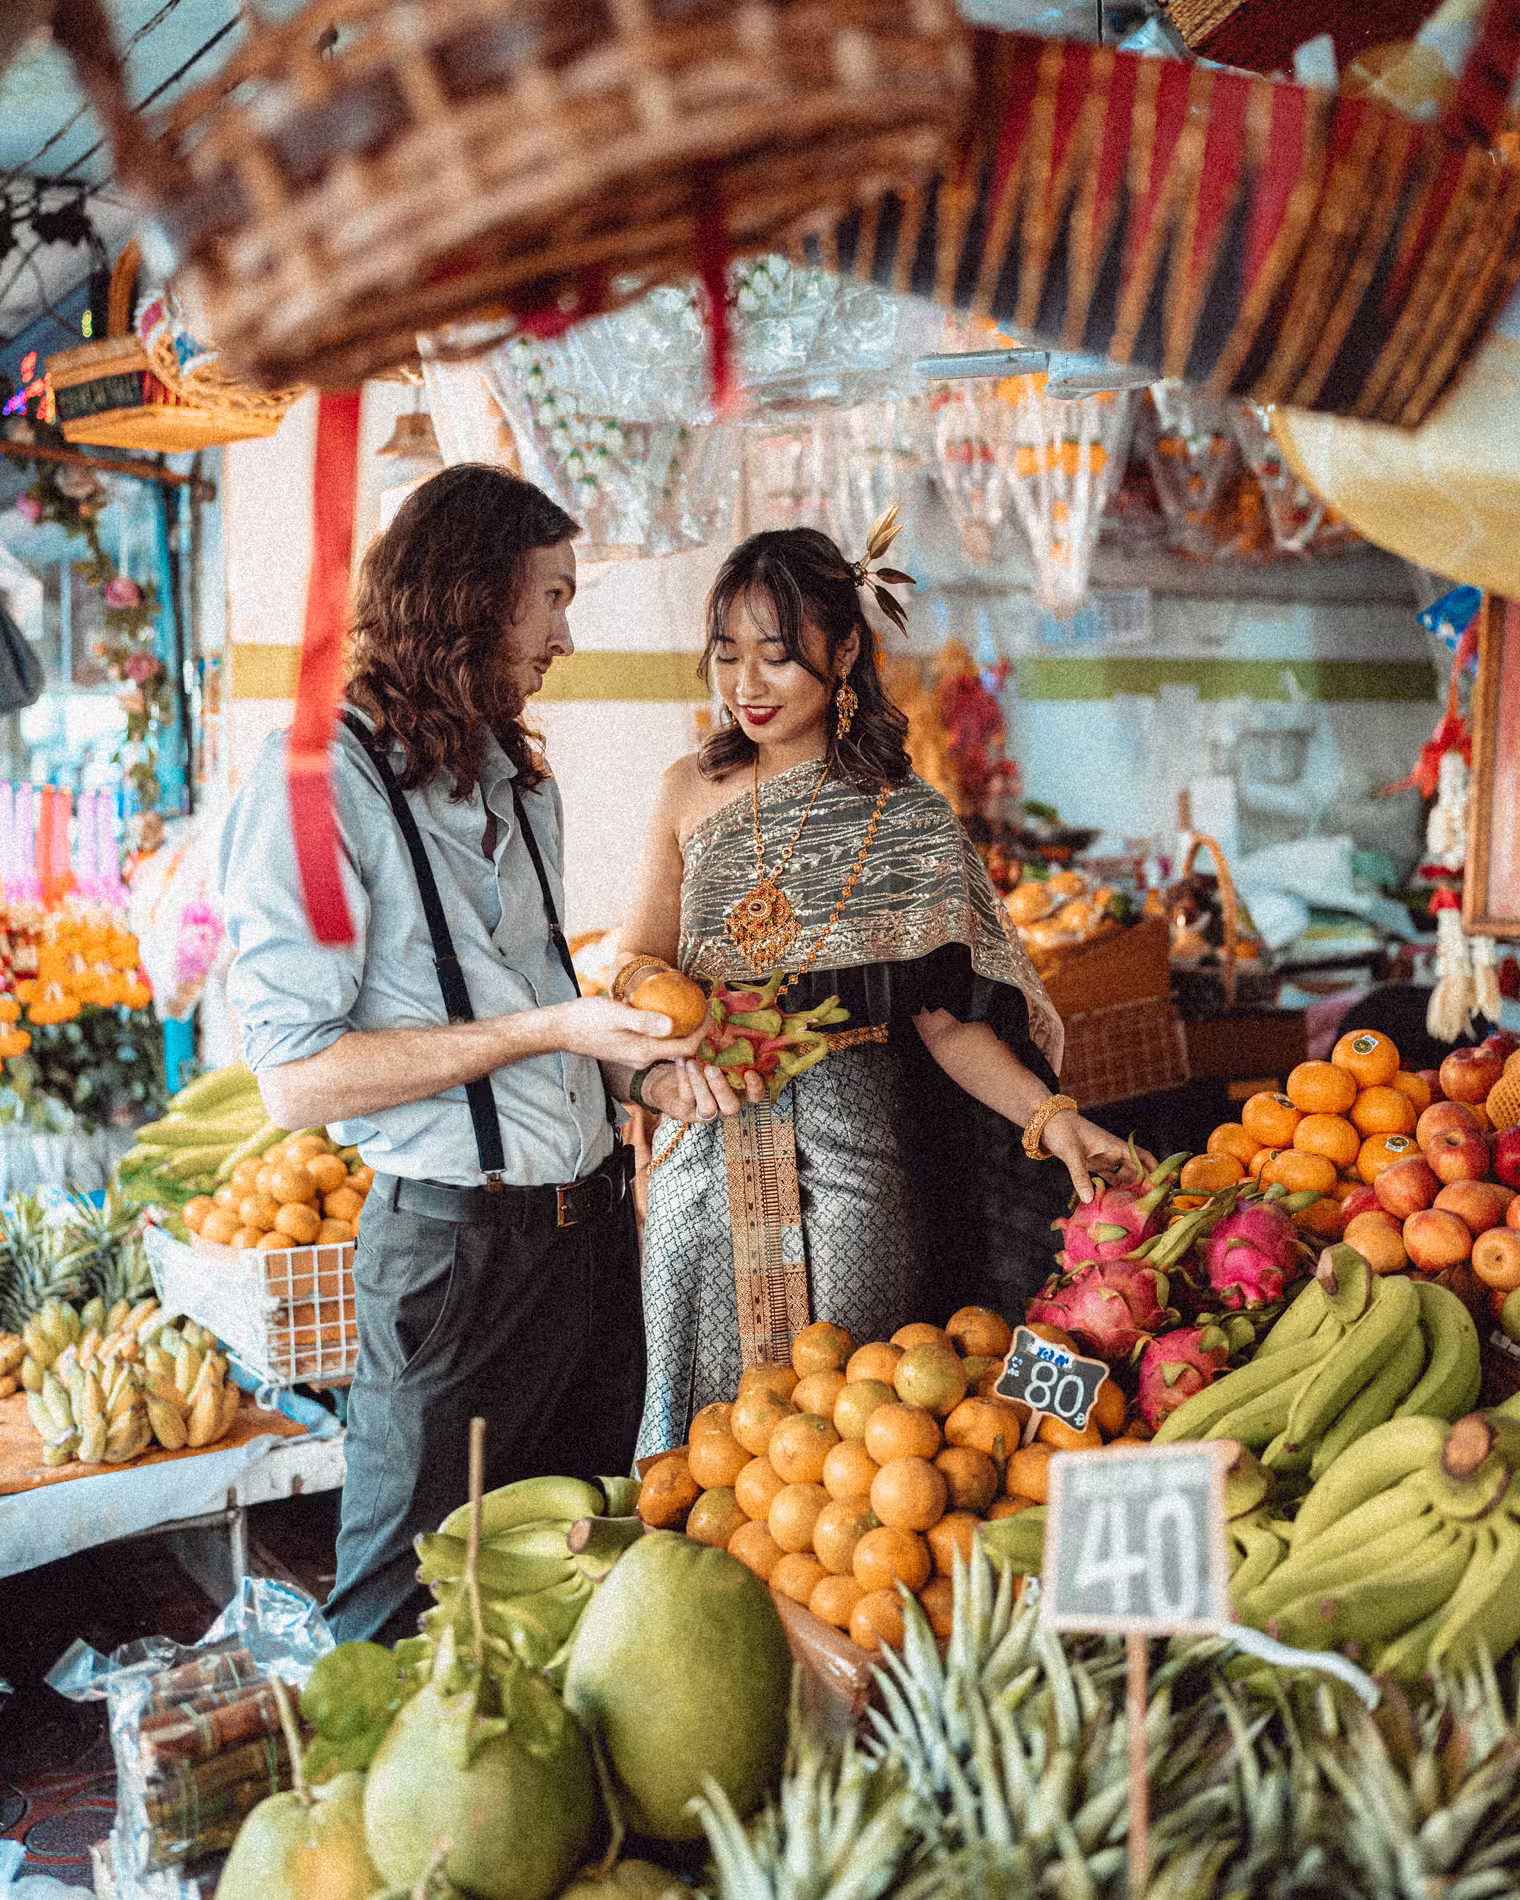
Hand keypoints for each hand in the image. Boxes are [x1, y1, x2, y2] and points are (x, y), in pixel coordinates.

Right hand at [548, 996, 708, 1069]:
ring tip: (692, 1007)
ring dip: (683, 1030)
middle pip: (681, 1050)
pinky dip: (668, 1030)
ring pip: (669, 1047)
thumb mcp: (616, 1014)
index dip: (704, 1032)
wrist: (561, 1030)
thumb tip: (673, 1025)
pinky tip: (668, 1012)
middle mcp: (643, 1059)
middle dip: (698, 1031)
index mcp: (643, 1052)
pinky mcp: (630, 1050)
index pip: (686, 1049)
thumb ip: (644, 1021)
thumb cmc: (587, 1019)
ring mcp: (636, 1057)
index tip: (712, 1011)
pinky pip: (656, 1043)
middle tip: (707, 1007)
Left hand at [643, 1057, 766, 1122]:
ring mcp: (707, 1110)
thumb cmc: (700, 1061)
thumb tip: (731, 1023)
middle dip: (722, 1088)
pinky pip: (687, 1097)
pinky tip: (682, 1061)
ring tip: (692, 1063)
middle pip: (731, 1107)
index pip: (755, 1095)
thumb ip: (726, 1047)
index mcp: (738, 1090)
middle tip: (712, 1068)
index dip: (756, 1087)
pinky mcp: (687, 1110)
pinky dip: (684, 1078)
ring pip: (708, 1107)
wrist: (669, 1079)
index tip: (750, 1072)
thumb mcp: (715, 1053)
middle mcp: (725, 1103)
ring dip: (700, 1085)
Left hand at [1042, 1111, 1156, 1204]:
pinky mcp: (1093, 1165)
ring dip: (1128, 1191)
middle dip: (1143, 1187)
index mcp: (1115, 1146)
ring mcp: (1104, 1159)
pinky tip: (1114, 1204)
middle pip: (1136, 1172)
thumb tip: (1089, 1199)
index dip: (1156, 1170)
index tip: (1165, 1186)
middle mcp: (1113, 1153)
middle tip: (1150, 1208)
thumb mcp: (1071, 1153)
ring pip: (1123, 1177)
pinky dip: (1113, 1190)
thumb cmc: (1063, 1130)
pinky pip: (1109, 1179)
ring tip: (1134, 1211)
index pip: (1143, 1158)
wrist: (1047, 1122)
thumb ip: (1080, 1176)